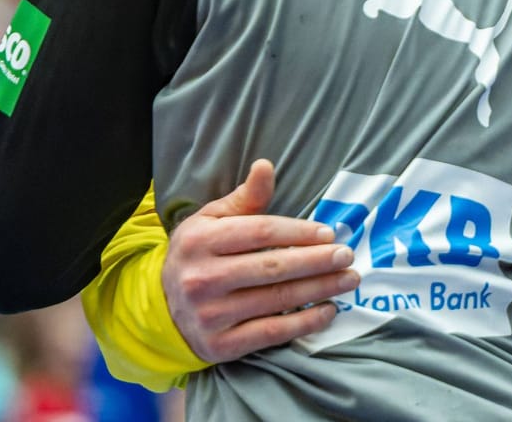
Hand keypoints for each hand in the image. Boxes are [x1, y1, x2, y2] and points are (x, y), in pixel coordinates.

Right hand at [162, 160, 358, 362]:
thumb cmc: (199, 255)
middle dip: (317, 261)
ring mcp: (210, 315)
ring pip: (277, 299)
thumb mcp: (211, 220)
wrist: (162, 309)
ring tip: (349, 279)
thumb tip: (266, 166)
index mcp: (200, 241)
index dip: (299, 231)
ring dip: (320, 289)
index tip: (329, 233)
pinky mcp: (220, 344)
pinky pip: (271, 332)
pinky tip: (329, 310)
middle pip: (273, 266)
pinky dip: (305, 322)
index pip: (261, 232)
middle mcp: (202, 278)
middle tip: (347, 255)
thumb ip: (245, 198)